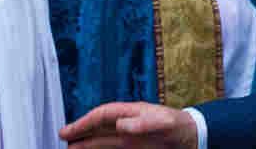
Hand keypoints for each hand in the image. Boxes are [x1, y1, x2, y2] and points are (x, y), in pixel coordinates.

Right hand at [59, 102, 198, 148]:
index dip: (85, 122)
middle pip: (98, 126)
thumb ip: (143, 123)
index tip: (69, 130)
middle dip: (80, 130)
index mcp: (131, 112)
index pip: (102, 115)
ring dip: (86, 142)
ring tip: (69, 148)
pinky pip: (110, 147)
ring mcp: (129, 136)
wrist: (193, 136)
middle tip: (61, 136)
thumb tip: (120, 125)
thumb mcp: (164, 123)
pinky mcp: (133, 147)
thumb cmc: (179, 126)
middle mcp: (126, 123)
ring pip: (101, 138)